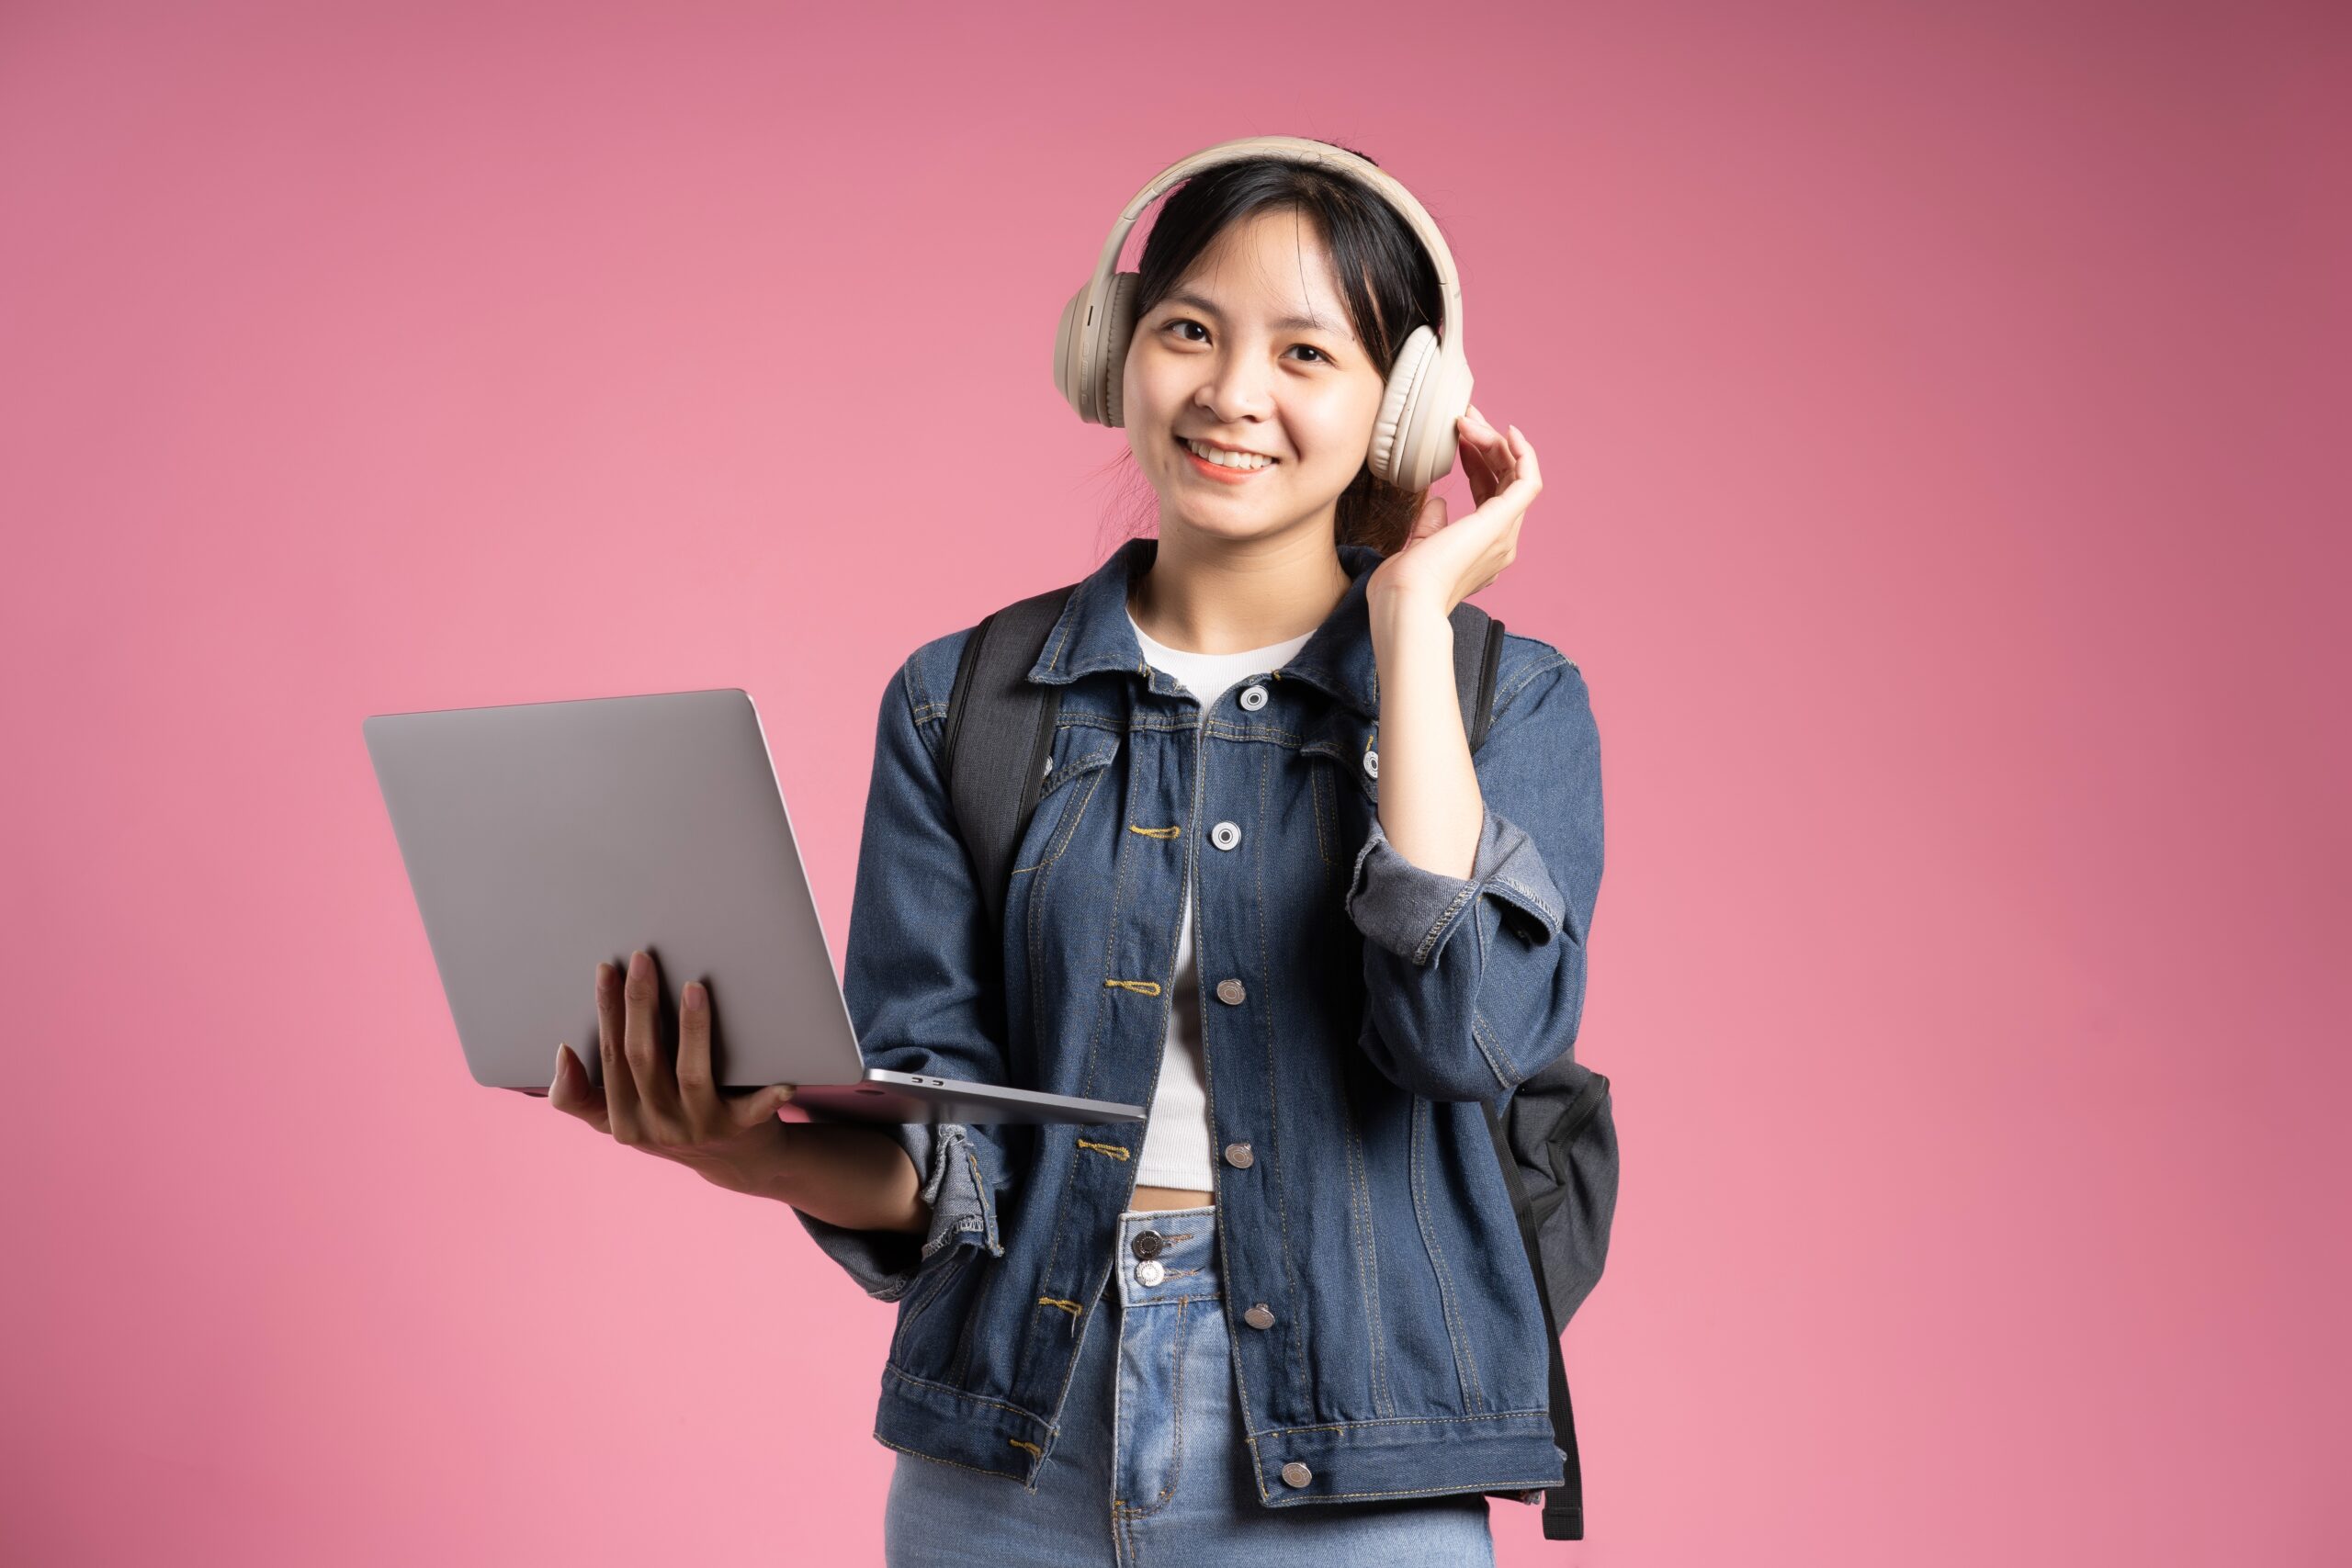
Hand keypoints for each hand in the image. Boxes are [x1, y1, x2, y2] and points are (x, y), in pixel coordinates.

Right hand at [549, 948, 801, 1198]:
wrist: (737, 1161)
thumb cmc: (673, 1122)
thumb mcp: (621, 1119)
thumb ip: (582, 1096)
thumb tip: (562, 1053)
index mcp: (623, 1121)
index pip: (609, 1057)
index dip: (606, 1013)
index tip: (605, 969)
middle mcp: (657, 1127)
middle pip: (642, 1059)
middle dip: (639, 1004)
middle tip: (643, 958)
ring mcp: (699, 1129)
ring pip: (691, 1074)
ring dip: (692, 1029)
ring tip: (694, 987)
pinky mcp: (741, 1130)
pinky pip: (753, 1111)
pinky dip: (767, 1096)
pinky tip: (781, 1078)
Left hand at [1364, 405, 1543, 616]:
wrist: (1405, 603)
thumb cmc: (1402, 588)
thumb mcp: (1416, 548)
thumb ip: (1430, 525)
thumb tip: (1438, 502)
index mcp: (1482, 550)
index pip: (1489, 495)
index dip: (1477, 462)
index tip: (1458, 438)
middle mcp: (1500, 543)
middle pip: (1505, 481)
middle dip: (1487, 445)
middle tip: (1465, 418)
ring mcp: (1504, 534)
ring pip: (1514, 476)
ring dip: (1494, 442)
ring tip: (1468, 421)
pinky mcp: (1502, 523)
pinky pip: (1528, 482)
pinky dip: (1523, 454)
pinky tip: (1508, 432)